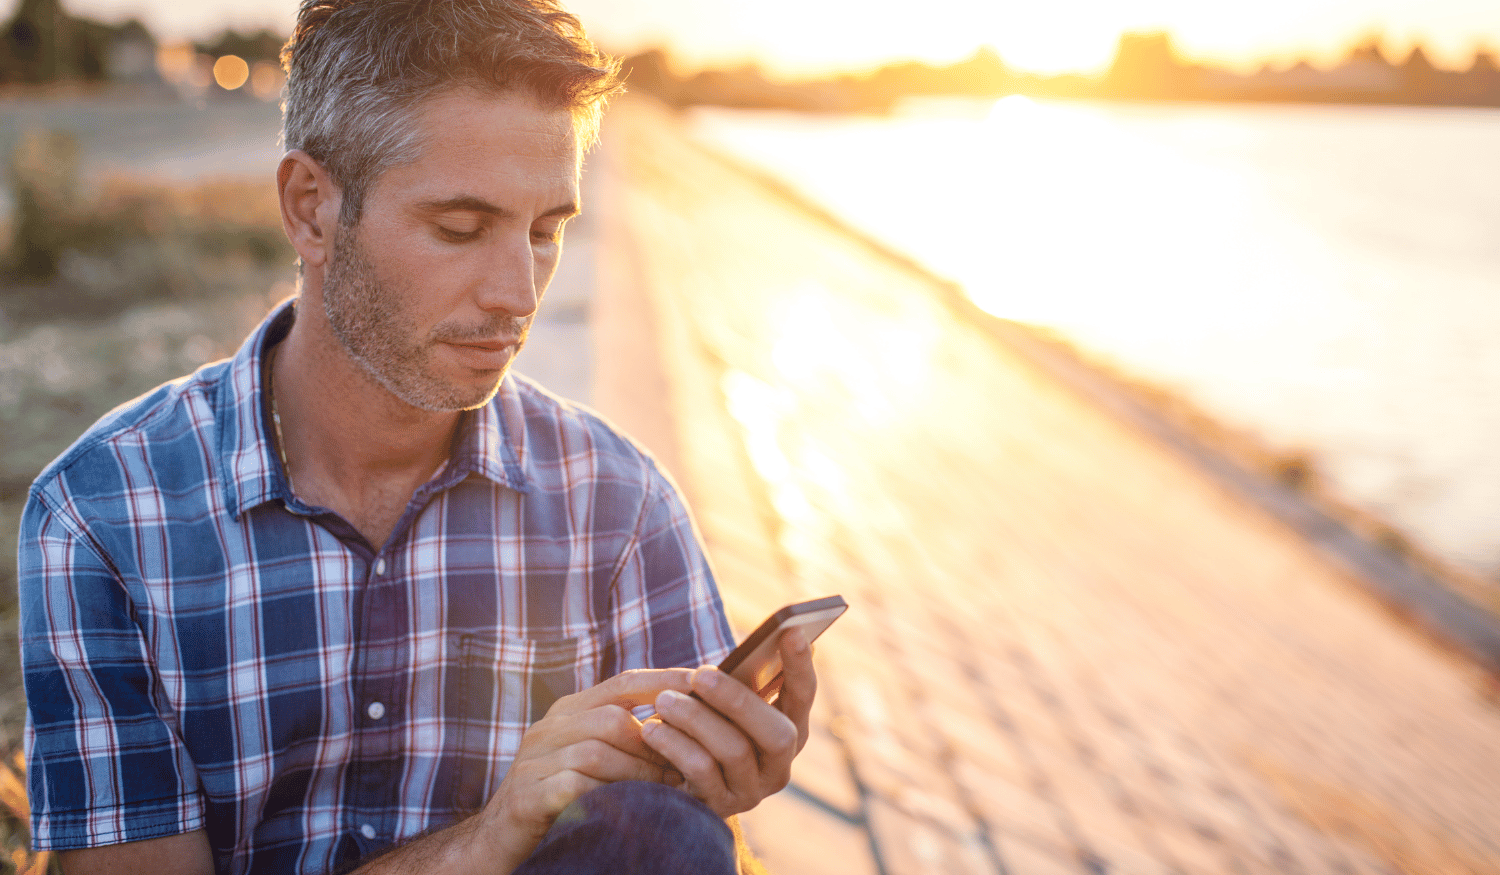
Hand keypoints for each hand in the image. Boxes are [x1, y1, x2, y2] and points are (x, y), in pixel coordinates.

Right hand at [471, 668, 693, 869]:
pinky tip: (632, 810)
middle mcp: (549, 727)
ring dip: (639, 773)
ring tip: (667, 791)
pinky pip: (575, 787)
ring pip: (598, 752)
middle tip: (686, 766)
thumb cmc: (560, 798)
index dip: (666, 681)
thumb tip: (686, 721)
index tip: (704, 686)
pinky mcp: (526, 795)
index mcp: (569, 711)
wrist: (499, 840)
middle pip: (613, 718)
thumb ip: (625, 737)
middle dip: (656, 743)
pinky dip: (609, 797)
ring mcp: (533, 760)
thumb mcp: (591, 758)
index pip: (623, 682)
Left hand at [641, 629, 816, 816]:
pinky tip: (651, 729)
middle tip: (699, 674)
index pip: (802, 696)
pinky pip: (702, 773)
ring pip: (735, 751)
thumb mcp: (719, 702)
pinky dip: (675, 746)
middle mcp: (779, 765)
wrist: (662, 778)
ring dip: (696, 719)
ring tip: (663, 700)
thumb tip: (763, 640)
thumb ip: (740, 681)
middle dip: (737, 700)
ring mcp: (752, 790)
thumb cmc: (698, 724)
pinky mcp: (720, 807)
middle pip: (778, 734)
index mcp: (788, 729)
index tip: (792, 630)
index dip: (800, 666)